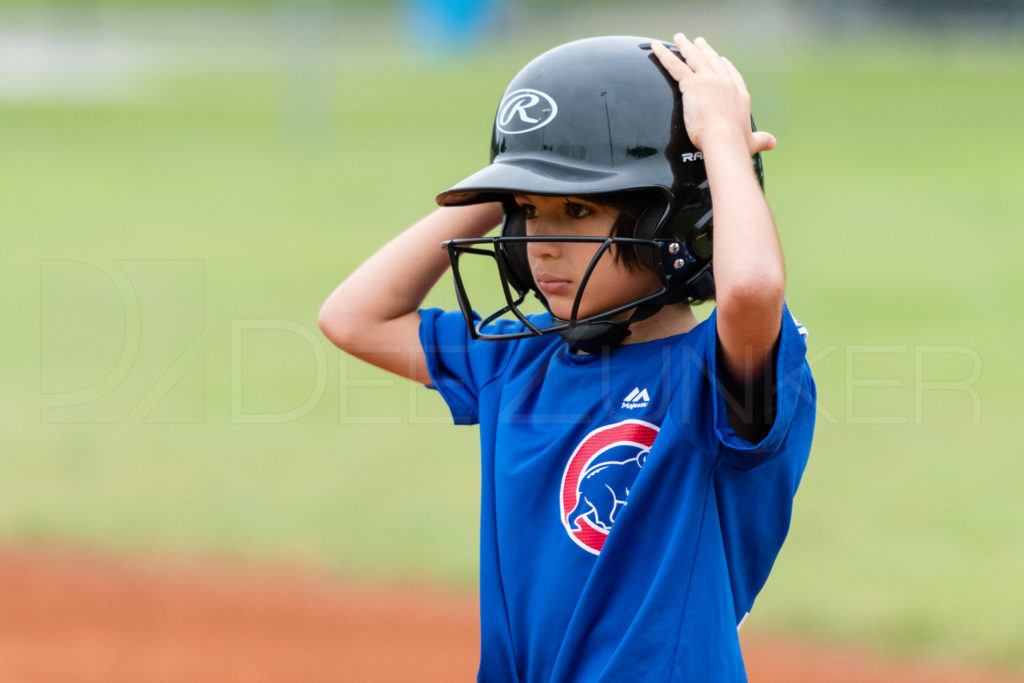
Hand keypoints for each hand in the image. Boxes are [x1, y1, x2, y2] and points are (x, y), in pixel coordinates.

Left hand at [651, 34, 775, 155]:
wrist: (724, 140)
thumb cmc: (736, 144)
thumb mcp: (752, 141)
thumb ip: (761, 140)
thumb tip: (772, 143)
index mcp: (740, 94)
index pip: (731, 74)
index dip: (725, 65)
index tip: (721, 59)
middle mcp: (725, 82)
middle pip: (712, 61)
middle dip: (704, 50)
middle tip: (698, 42)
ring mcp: (708, 80)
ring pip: (693, 58)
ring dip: (684, 46)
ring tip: (678, 38)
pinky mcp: (692, 84)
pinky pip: (675, 66)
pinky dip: (664, 55)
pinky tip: (656, 48)